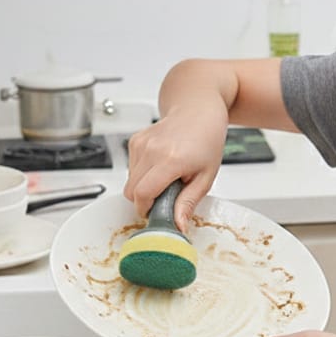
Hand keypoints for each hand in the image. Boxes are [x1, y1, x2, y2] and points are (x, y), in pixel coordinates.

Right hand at [123, 107, 226, 230]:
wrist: (198, 111)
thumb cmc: (206, 140)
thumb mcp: (205, 177)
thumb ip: (188, 203)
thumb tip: (178, 226)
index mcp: (171, 160)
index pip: (143, 194)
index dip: (146, 210)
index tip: (156, 214)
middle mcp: (152, 150)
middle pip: (131, 191)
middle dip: (145, 201)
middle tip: (164, 197)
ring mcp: (141, 144)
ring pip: (129, 181)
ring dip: (144, 187)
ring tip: (166, 178)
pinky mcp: (135, 141)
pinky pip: (130, 169)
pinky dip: (142, 174)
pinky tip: (159, 166)